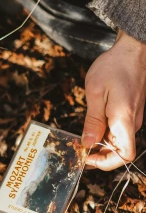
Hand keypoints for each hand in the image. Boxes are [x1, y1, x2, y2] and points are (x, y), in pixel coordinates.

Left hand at [82, 30, 145, 169]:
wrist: (133, 50)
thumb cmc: (115, 66)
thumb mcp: (96, 92)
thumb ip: (92, 120)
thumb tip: (88, 143)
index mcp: (124, 120)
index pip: (124, 155)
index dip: (106, 163)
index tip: (87, 157)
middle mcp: (132, 123)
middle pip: (118, 151)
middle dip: (98, 155)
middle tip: (78, 150)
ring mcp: (132, 118)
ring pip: (117, 142)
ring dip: (100, 144)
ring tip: (81, 138)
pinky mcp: (130, 113)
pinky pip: (118, 131)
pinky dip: (104, 134)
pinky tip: (91, 127)